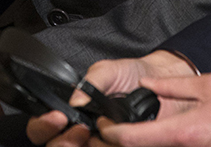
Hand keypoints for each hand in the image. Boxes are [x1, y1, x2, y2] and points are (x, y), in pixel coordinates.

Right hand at [27, 50, 195, 146]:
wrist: (165, 86)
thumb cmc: (134, 76)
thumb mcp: (108, 70)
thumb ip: (90, 82)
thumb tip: (74, 100)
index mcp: (74, 110)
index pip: (48, 125)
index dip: (45, 124)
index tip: (58, 117)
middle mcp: (83, 131)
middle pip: (58, 145)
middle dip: (63, 141)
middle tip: (79, 130)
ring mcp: (102, 143)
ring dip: (85, 146)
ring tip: (100, 133)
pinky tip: (114, 139)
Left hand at [95, 73, 210, 146]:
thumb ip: (175, 86)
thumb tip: (147, 85)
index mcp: (185, 132)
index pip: (136, 138)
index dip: (112, 133)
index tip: (100, 125)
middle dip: (124, 140)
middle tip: (109, 126)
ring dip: (142, 141)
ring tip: (128, 128)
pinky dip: (159, 142)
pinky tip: (154, 132)